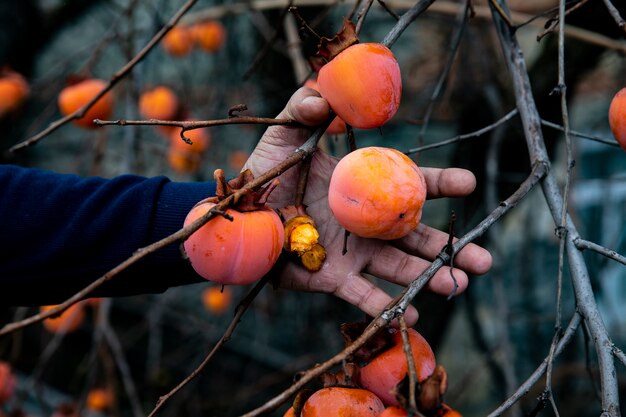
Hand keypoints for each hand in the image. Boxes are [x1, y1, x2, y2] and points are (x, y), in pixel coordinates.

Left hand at [244, 87, 491, 324]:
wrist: (238, 212)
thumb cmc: (265, 170)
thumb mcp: (285, 131)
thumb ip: (305, 106)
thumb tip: (326, 98)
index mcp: (365, 187)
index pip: (411, 185)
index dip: (440, 184)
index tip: (469, 184)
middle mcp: (366, 223)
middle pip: (417, 236)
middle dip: (452, 248)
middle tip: (484, 260)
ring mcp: (351, 253)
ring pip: (399, 268)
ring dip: (429, 278)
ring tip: (458, 286)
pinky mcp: (330, 278)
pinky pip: (362, 294)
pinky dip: (385, 307)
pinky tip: (411, 317)